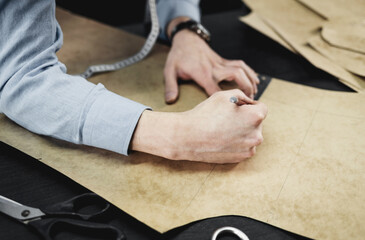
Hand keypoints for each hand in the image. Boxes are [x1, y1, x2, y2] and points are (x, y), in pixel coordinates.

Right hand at [130, 89, 266, 163]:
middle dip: (245, 118)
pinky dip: (236, 142)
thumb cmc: (205, 114)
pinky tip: (221, 138)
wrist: (188, 137)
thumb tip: (250, 103)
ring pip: (250, 135)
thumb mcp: (224, 95)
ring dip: (241, 131)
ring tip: (222, 128)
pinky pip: (243, 147)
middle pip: (256, 123)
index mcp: (255, 117)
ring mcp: (248, 149)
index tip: (236, 107)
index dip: (248, 105)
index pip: (261, 107)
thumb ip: (243, 95)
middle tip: (226, 118)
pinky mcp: (240, 159)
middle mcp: (256, 135)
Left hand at [164, 21, 259, 102]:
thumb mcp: (170, 71)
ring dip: (250, 80)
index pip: (215, 89)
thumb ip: (170, 86)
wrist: (186, 39)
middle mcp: (214, 68)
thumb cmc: (178, 56)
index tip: (231, 110)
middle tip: (249, 101)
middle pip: (236, 75)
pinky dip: (250, 71)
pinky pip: (240, 64)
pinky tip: (255, 80)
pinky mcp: (224, 60)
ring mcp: (221, 63)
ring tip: (254, 94)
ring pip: (241, 69)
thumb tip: (170, 100)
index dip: (224, 99)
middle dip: (245, 88)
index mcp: (202, 73)